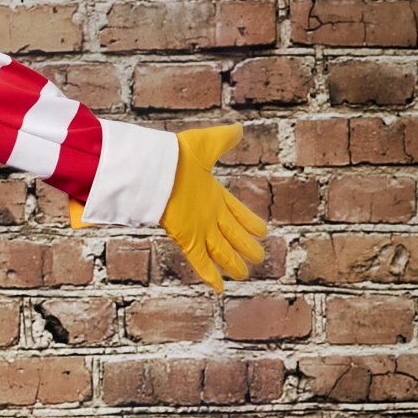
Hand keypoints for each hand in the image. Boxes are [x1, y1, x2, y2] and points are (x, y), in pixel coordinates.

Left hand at [158, 124, 266, 289]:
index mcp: (214, 194)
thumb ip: (223, 139)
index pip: (238, 211)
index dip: (250, 222)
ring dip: (233, 263)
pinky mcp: (188, 239)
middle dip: (245, 247)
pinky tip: (220, 288)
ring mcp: (199, 228)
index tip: (263, 231)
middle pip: (233, 235)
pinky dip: (211, 275)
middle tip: (258, 257)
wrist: (154, 170)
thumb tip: (240, 128)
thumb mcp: (206, 144)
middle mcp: (209, 214)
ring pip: (221, 250)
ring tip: (245, 273)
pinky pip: (202, 261)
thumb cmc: (177, 156)